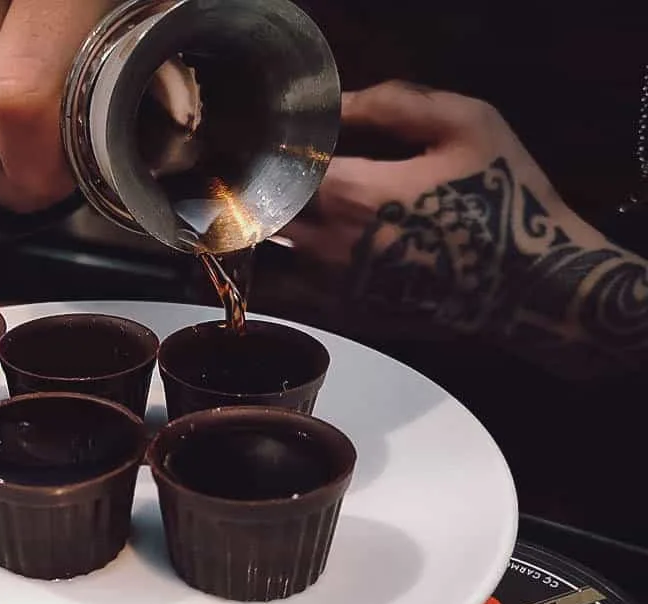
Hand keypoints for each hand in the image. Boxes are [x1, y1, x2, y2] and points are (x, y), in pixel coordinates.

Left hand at [284, 81, 647, 378]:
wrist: (530, 284)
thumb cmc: (503, 197)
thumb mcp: (466, 125)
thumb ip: (394, 104)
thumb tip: (338, 101)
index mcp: (350, 192)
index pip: (281, 163)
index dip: (275, 147)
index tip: (277, 136)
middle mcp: (328, 243)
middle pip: (266, 209)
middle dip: (263, 187)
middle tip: (264, 169)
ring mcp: (333, 284)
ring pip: (273, 249)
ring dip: (270, 223)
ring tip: (275, 203)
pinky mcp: (344, 313)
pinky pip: (292, 286)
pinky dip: (283, 264)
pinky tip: (293, 246)